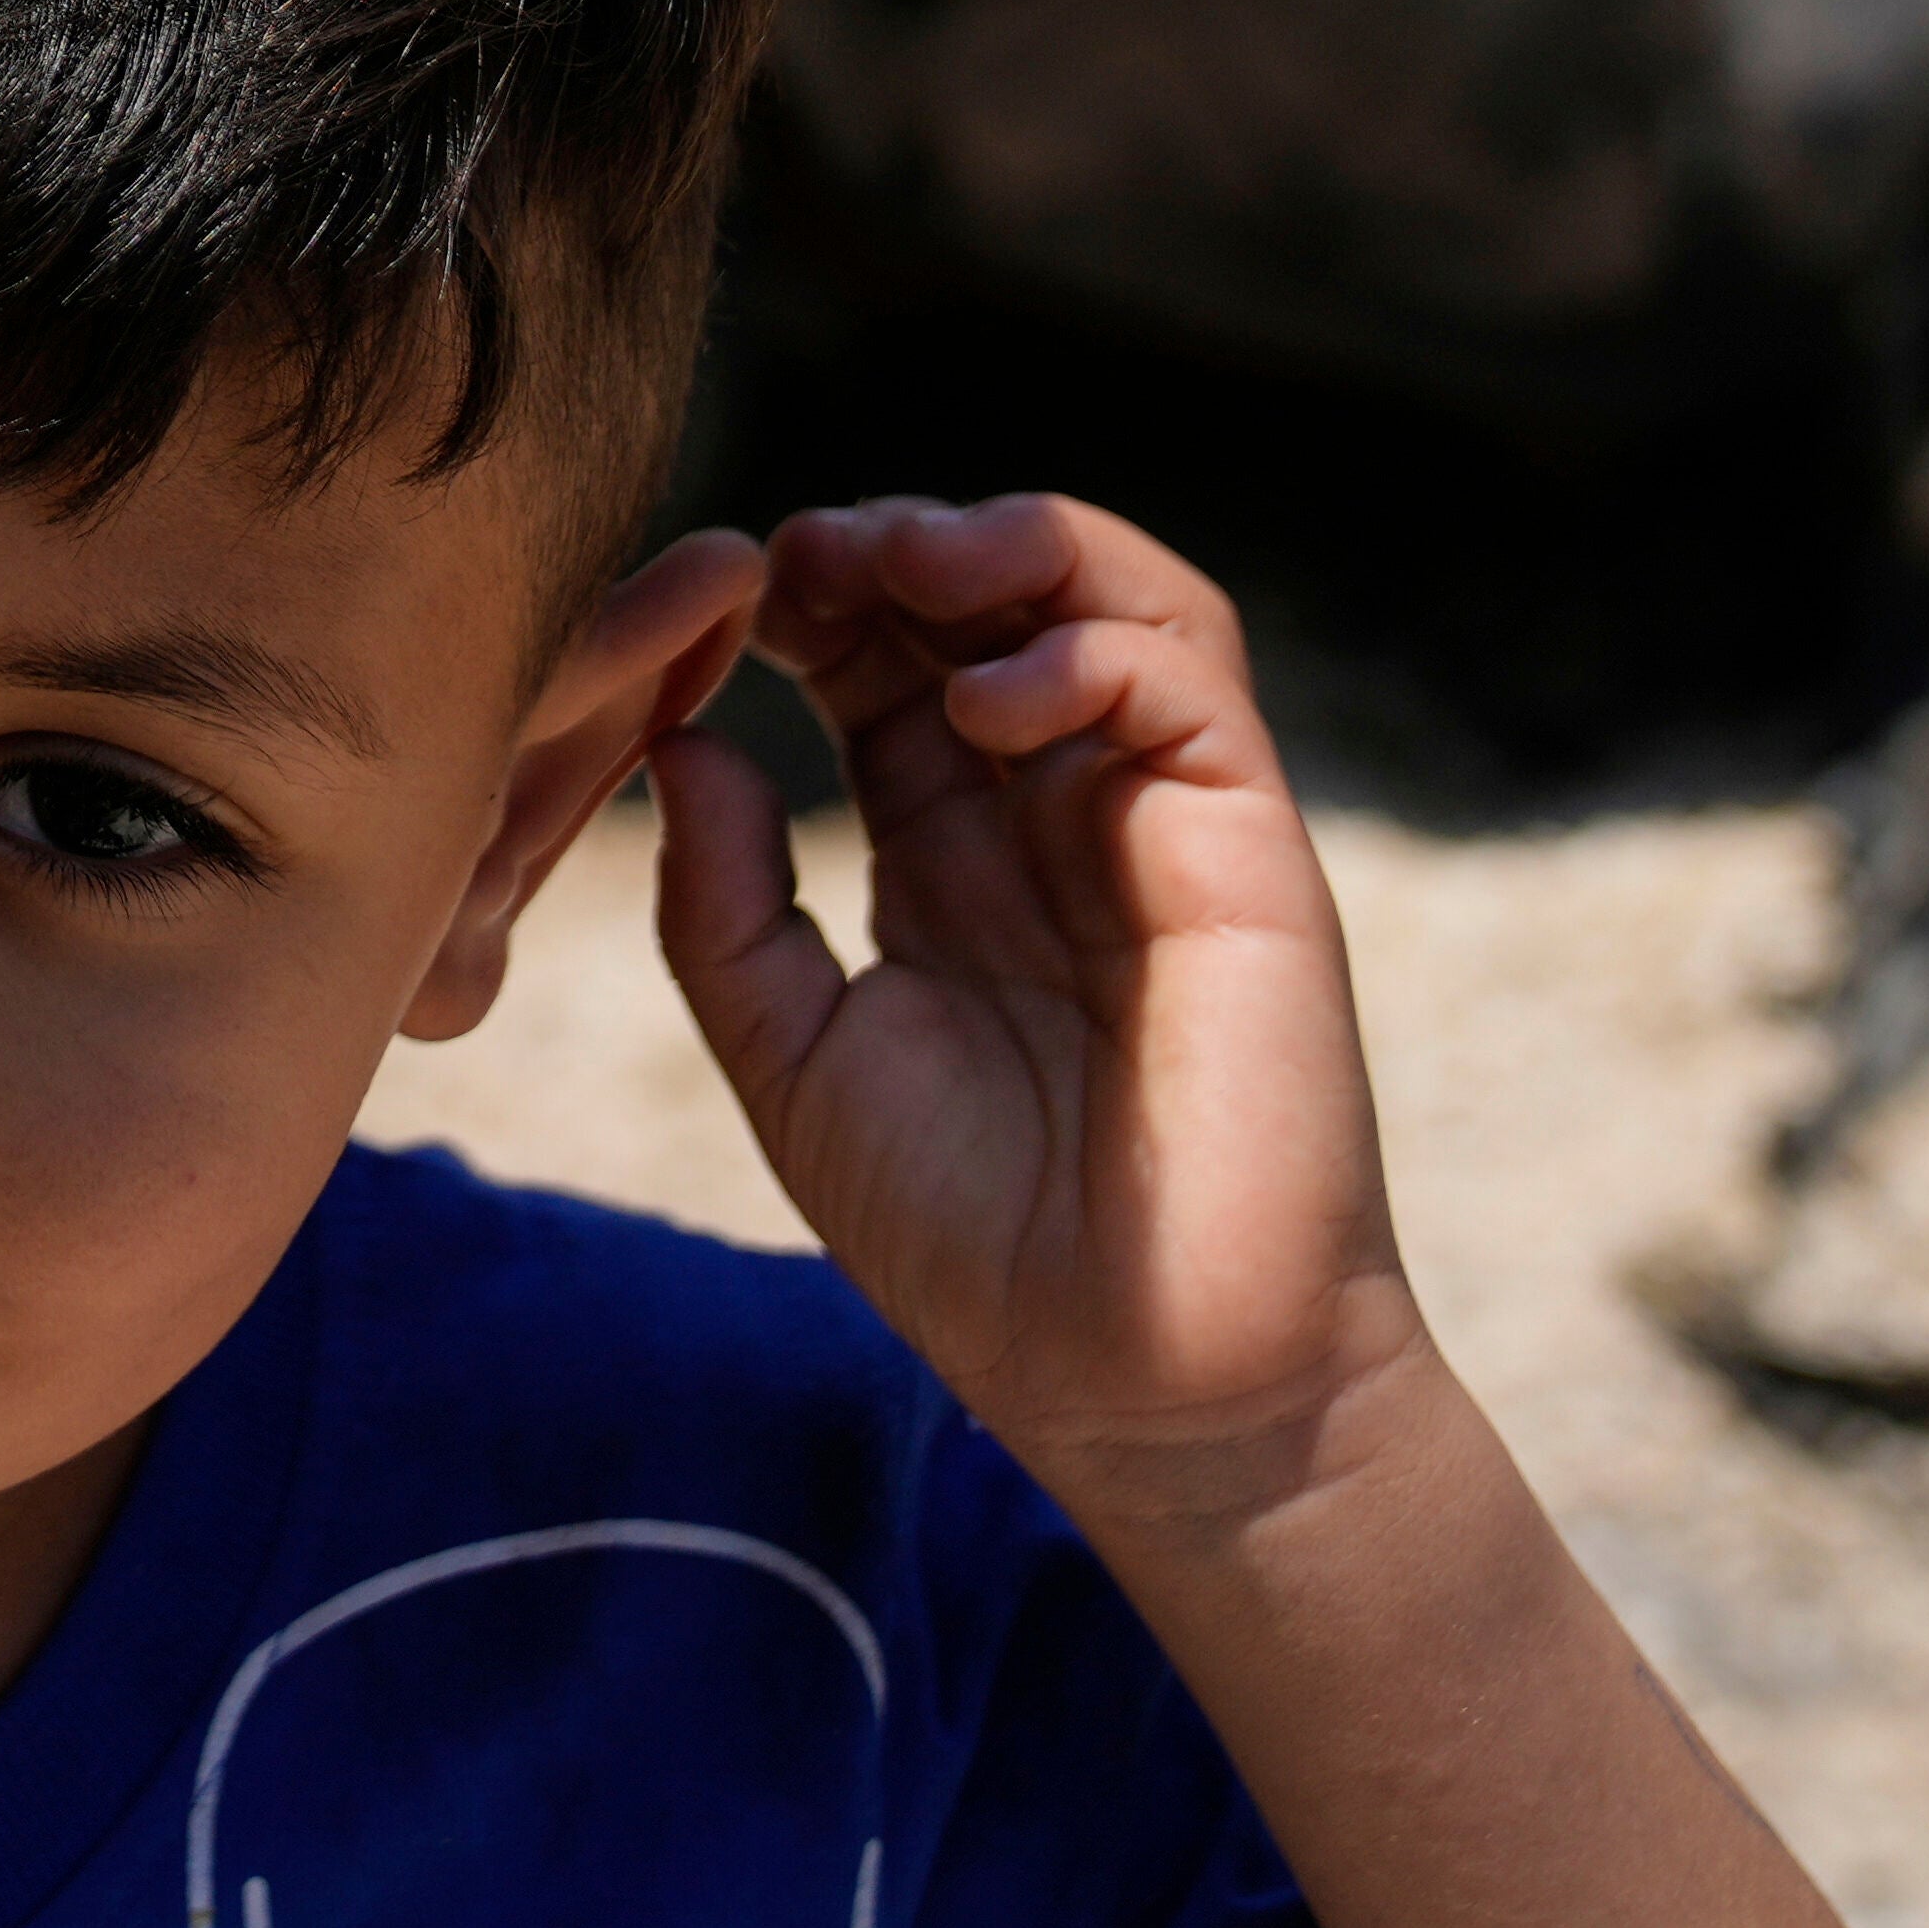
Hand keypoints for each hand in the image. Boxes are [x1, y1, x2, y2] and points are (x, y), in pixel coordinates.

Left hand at [649, 494, 1420, 1532]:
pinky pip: (1188, 683)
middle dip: (894, 545)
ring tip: (902, 562)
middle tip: (801, 551)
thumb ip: (727, 911)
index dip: (811, 607)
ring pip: (1115, 602)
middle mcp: (1057, 819)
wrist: (1141, 1384)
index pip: (885, 672)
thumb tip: (680, 745)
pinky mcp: (1247, 850)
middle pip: (992, 605)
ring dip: (1009, 543)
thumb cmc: (974, 1247)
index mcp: (951, 860)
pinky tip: (987, 704)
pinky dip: (1089, 647)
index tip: (721, 597)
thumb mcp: (796, 1062)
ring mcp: (1159, 823)